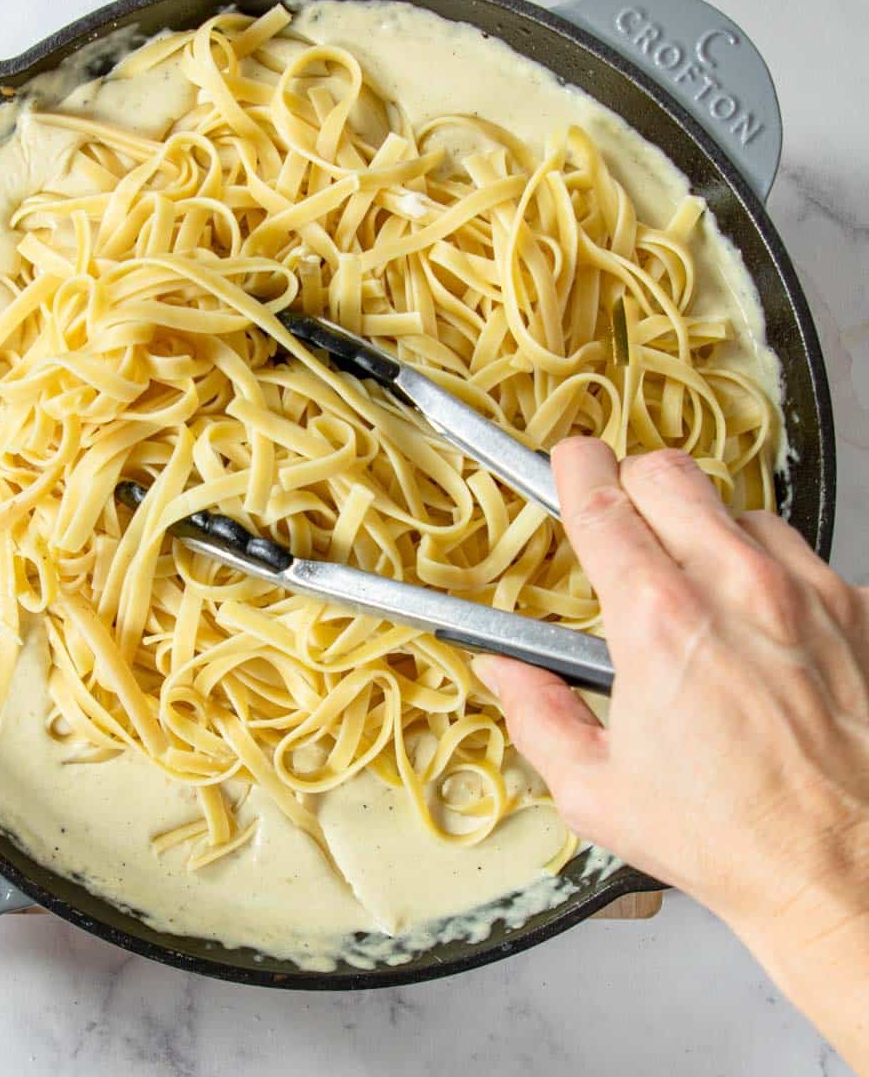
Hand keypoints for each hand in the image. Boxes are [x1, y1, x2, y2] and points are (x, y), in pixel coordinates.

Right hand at [477, 438, 868, 1068]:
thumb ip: (536, 715)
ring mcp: (806, 594)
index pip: (605, 500)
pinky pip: (797, 552)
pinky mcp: (855, 612)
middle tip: (622, 521)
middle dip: (633, 483)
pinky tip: (753, 616)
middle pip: (669, 472)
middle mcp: (736, 588)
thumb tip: (503, 671)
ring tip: (691, 581)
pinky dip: (765, 566)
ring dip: (703, 528)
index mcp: (659, 622)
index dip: (575, 469)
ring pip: (736, 507)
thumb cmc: (726, 839)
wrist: (847, 874)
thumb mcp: (596, 791)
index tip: (569, 463)